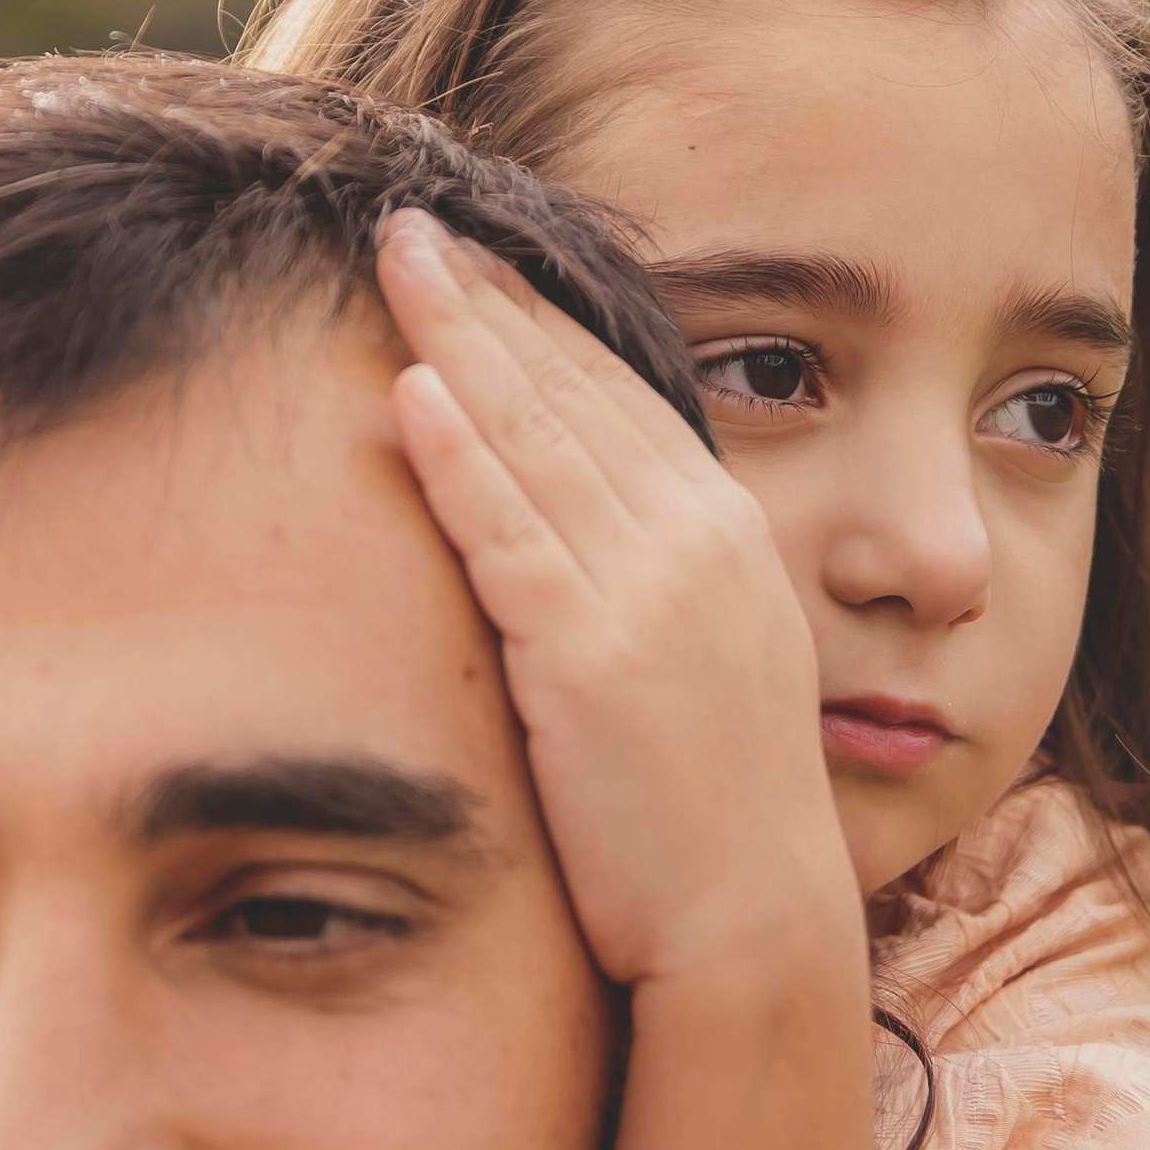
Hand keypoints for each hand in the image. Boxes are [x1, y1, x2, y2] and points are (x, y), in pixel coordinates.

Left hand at [375, 211, 863, 995]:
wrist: (754, 927)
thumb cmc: (717, 821)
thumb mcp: (706, 668)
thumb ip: (646, 589)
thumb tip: (577, 551)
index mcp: (726, 537)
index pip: (618, 395)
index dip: (542, 319)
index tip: (478, 261)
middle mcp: (696, 542)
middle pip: (572, 389)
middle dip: (489, 298)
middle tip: (415, 223)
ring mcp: (644, 595)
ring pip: (534, 437)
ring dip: (458, 340)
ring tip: (396, 263)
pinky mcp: (588, 658)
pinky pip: (508, 536)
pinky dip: (458, 459)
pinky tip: (409, 393)